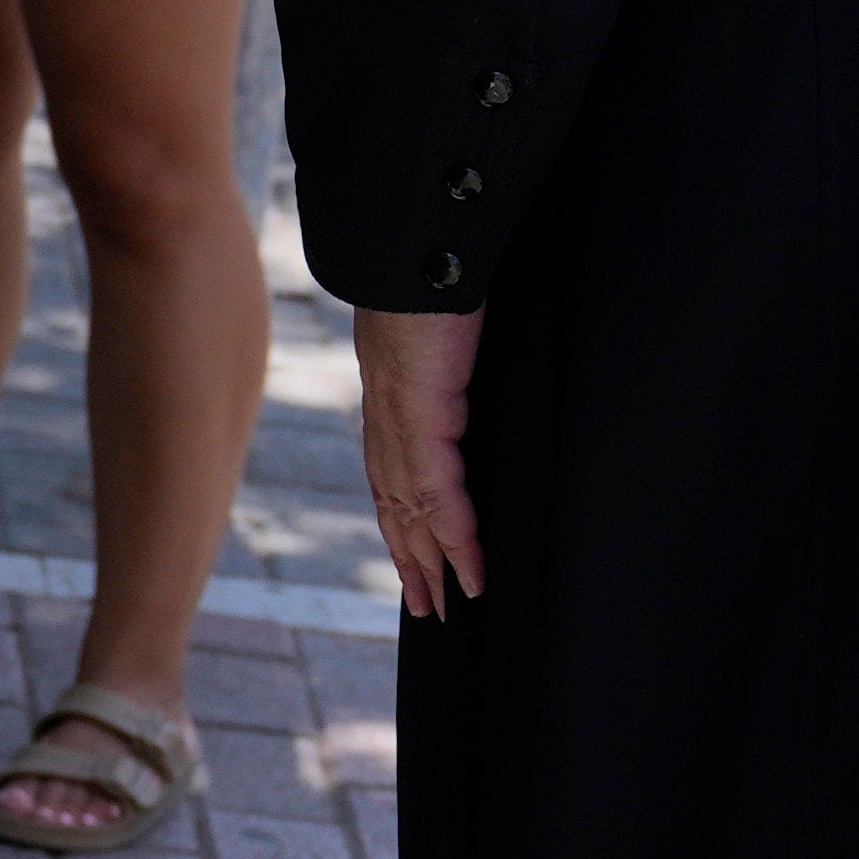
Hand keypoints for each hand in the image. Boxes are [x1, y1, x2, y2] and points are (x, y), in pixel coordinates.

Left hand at [351, 303, 490, 613]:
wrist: (418, 251)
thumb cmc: (438, 279)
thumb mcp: (446, 328)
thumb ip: (452, 358)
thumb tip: (469, 363)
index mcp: (391, 397)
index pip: (394, 473)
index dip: (404, 519)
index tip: (415, 555)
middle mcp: (387, 419)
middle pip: (395, 506)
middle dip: (409, 558)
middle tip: (426, 607)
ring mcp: (400, 425)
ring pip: (412, 515)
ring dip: (428, 565)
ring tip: (445, 607)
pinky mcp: (423, 423)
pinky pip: (440, 499)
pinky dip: (456, 542)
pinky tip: (470, 574)